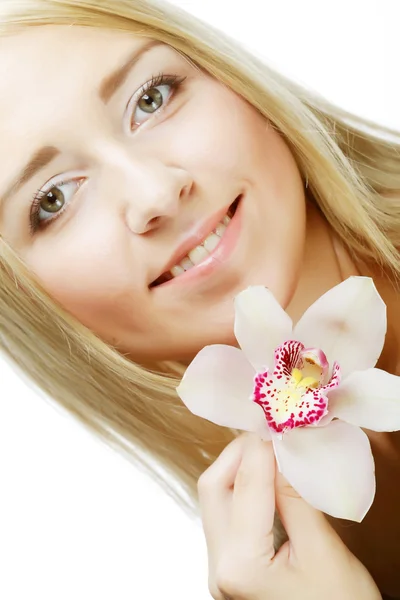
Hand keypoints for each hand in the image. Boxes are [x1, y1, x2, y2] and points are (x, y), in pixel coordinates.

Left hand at [198, 432, 381, 599]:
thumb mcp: (324, 551)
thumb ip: (296, 497)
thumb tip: (282, 450)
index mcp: (241, 565)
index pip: (246, 486)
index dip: (261, 447)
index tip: (278, 421)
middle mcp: (220, 567)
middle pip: (214, 488)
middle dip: (239, 453)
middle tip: (269, 434)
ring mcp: (220, 569)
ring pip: (215, 499)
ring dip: (238, 469)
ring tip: (268, 451)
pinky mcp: (229, 567)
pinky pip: (225, 516)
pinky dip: (242, 490)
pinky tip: (264, 479)